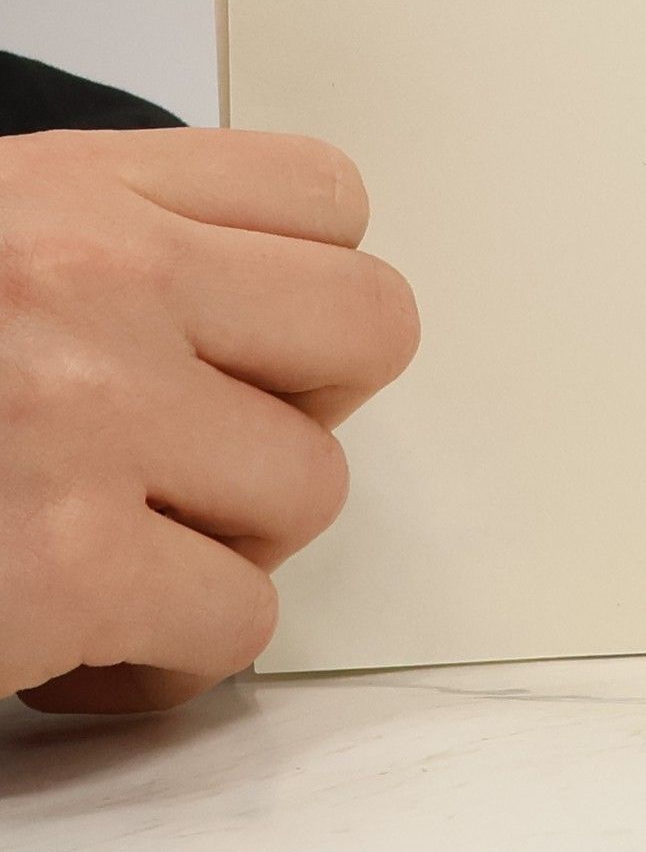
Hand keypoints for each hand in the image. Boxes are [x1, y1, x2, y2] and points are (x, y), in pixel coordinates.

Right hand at [0, 129, 417, 712]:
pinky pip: (236, 623)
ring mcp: (93, 416)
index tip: (258, 341)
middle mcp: (98, 280)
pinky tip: (83, 648)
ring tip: (121, 556)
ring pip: (311, 487)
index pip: (320, 196)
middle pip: (371, 329)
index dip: (304, 289)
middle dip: (305, 409)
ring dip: (227, 544)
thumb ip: (105, 253)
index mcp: (70, 192)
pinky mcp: (68, 565)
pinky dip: (168, 659)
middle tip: (212, 455)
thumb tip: (241, 303)